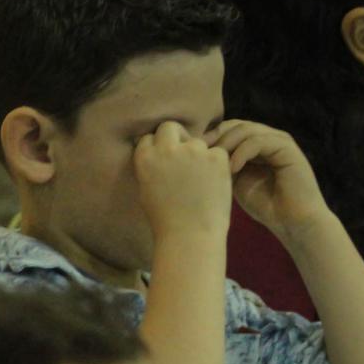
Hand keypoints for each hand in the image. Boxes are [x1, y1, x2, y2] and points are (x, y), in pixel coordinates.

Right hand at [134, 121, 231, 241]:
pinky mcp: (216, 157)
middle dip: (177, 138)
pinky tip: (214, 184)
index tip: (166, 160)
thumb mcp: (146, 190)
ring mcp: (193, 151)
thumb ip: (151, 167)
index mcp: (145, 158)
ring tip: (202, 182)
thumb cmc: (166, 221)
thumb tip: (156, 152)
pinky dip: (218, 166)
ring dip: (200, 155)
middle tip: (185, 157)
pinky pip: (218, 153)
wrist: (190, 237)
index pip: (149, 137)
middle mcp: (167, 149)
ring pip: (198, 142)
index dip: (158, 147)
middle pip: (170, 127)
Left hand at [206, 119, 330, 239]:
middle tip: (200, 151)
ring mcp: (278, 140)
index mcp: (256, 145)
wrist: (294, 222)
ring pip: (247, 130)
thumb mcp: (236, 183)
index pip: (229, 130)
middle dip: (216, 137)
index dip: (211, 138)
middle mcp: (268, 138)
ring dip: (227, 144)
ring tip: (214, 162)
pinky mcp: (287, 148)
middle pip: (236, 125)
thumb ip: (223, 167)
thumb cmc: (267, 207)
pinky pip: (259, 141)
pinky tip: (232, 168)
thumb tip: (199, 157)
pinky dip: (242, 153)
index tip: (192, 153)